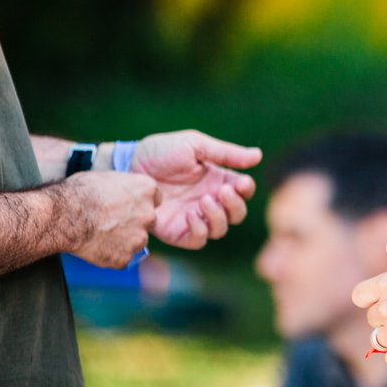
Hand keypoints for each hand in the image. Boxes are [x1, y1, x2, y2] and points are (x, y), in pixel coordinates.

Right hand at [64, 171, 159, 268]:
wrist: (65, 215)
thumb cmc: (80, 192)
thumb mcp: (108, 177)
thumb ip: (123, 187)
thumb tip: (121, 191)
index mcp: (146, 190)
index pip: (155, 199)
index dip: (141, 204)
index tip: (130, 207)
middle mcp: (149, 214)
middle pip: (148, 222)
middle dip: (135, 223)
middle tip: (113, 223)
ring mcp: (138, 238)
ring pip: (136, 242)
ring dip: (124, 241)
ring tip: (101, 236)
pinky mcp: (124, 257)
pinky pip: (121, 258)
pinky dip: (110, 255)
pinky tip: (95, 247)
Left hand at [130, 130, 260, 248]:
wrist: (128, 166)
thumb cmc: (161, 152)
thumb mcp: (195, 145)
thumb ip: (226, 153)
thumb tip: (258, 156)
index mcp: (217, 179)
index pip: (243, 190)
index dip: (246, 190)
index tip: (240, 182)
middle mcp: (209, 200)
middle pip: (237, 214)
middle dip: (234, 205)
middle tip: (221, 192)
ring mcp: (194, 217)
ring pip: (221, 229)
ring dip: (218, 217)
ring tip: (203, 201)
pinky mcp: (178, 231)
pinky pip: (199, 240)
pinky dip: (200, 230)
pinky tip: (190, 215)